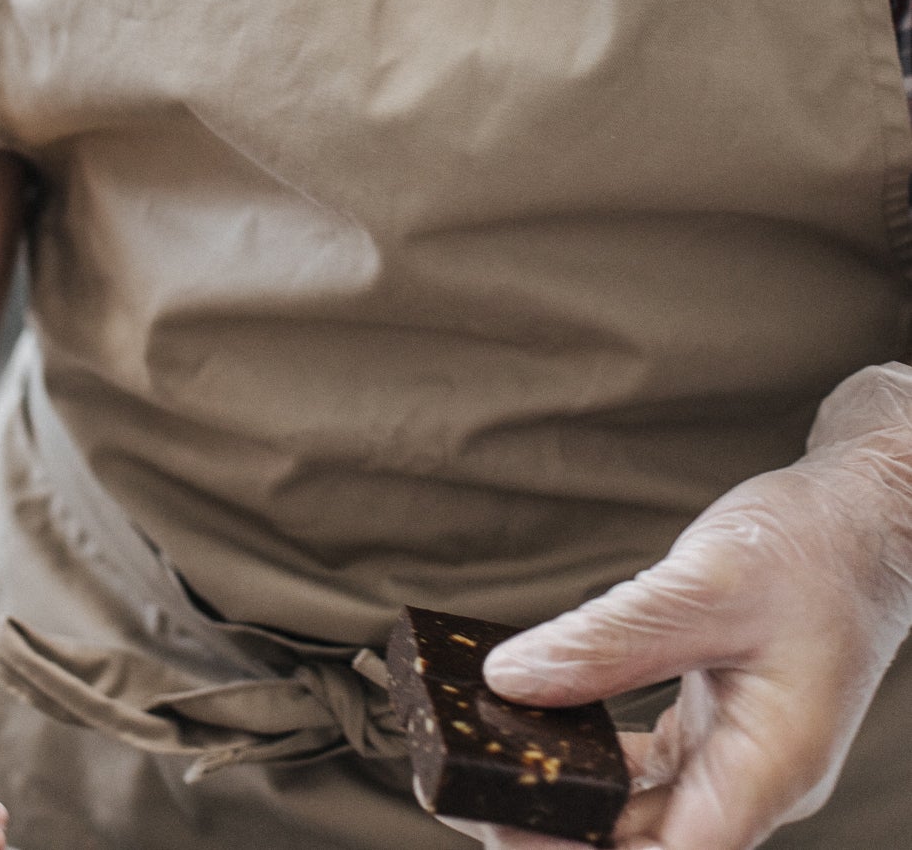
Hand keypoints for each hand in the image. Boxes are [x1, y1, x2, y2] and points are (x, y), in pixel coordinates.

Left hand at [439, 365, 911, 849]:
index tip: (504, 824)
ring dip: (570, 800)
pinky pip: (647, 771)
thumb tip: (509, 679)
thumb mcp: (702, 586)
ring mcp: (738, 759)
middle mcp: (753, 783)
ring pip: (642, 815)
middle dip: (559, 830)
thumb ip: (607, 639)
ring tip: (489, 762)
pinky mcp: (720, 727)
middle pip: (646, 846)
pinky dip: (592, 759)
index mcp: (767, 771)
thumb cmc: (809, 551)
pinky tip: (540, 729)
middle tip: (471, 788)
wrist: (865, 520)